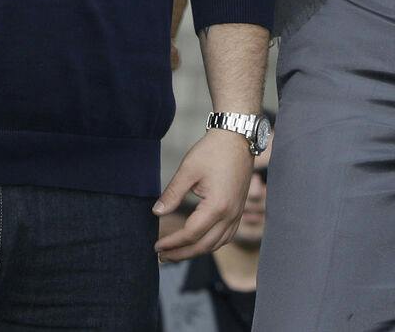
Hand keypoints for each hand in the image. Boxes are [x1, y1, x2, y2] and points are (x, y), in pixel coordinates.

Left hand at [152, 129, 253, 261]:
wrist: (237, 138)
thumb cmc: (212, 151)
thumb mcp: (188, 170)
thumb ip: (172, 194)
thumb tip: (156, 213)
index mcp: (217, 206)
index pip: (191, 234)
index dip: (172, 243)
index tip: (156, 246)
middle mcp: (230, 215)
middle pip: (204, 245)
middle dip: (181, 253)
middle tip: (161, 257)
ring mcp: (237, 214)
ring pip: (216, 244)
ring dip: (195, 252)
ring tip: (176, 253)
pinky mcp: (238, 210)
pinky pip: (226, 236)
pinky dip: (210, 244)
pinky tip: (197, 243)